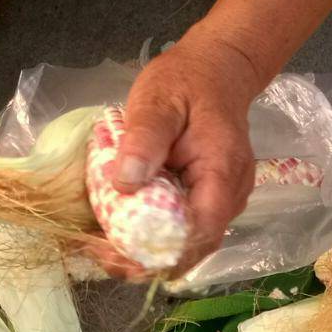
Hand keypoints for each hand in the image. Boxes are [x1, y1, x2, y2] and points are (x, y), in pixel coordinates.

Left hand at [111, 31, 261, 273]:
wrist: (214, 72)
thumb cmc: (185, 82)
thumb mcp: (157, 101)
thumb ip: (143, 138)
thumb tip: (126, 182)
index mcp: (222, 171)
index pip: (201, 229)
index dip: (162, 251)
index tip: (119, 256)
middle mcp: (230, 195)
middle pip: (194, 246)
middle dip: (147, 259)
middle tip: (100, 257)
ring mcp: (223, 202)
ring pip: (188, 244)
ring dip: (148, 252)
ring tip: (103, 250)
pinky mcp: (208, 201)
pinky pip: (184, 229)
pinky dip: (154, 236)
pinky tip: (121, 233)